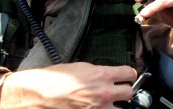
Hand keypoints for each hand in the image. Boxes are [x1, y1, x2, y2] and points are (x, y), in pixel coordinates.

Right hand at [0, 62, 136, 107]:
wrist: (43, 94)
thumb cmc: (57, 78)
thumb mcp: (81, 67)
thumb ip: (99, 71)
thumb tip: (108, 74)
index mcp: (102, 75)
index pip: (129, 73)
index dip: (129, 73)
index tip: (128, 74)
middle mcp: (104, 92)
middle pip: (130, 92)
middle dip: (125, 89)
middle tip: (120, 88)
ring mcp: (100, 107)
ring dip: (118, 104)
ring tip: (111, 101)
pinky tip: (100, 107)